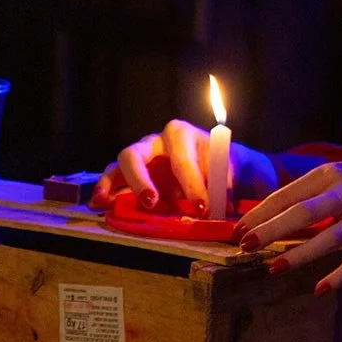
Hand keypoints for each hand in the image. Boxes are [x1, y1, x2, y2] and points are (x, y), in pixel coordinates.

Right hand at [89, 119, 275, 213]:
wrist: (235, 175)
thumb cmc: (235, 168)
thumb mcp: (242, 168)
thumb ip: (232, 176)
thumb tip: (221, 191)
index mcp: (185, 134)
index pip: (181, 157)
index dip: (190, 182)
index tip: (202, 206)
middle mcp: (158, 143)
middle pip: (139, 154)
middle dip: (142, 180)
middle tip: (153, 203)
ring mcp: (143, 159)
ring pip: (122, 164)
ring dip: (118, 184)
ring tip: (110, 203)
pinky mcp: (133, 177)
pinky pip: (113, 179)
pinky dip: (105, 190)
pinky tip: (99, 204)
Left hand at [234, 159, 341, 295]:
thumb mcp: (338, 174)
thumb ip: (308, 192)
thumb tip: (267, 214)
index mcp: (332, 174)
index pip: (290, 194)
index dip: (262, 212)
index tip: (239, 229)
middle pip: (306, 213)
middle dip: (274, 229)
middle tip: (247, 244)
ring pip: (332, 238)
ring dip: (302, 254)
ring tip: (275, 267)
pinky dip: (340, 276)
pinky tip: (320, 289)